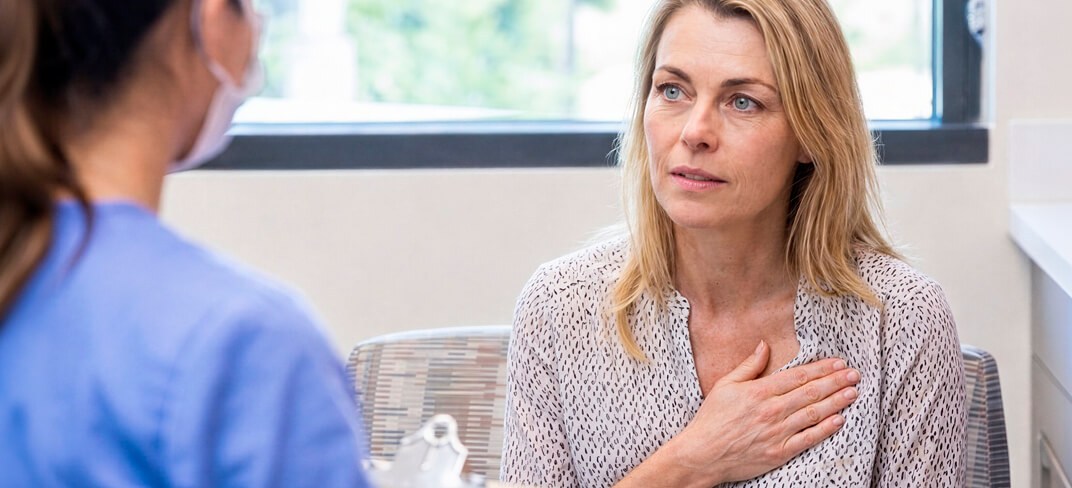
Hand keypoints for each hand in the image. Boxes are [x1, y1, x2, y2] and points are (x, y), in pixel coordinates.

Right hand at [668, 340, 859, 485]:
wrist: (702, 454)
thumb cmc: (711, 419)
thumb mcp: (725, 385)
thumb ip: (748, 366)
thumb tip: (764, 346)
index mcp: (758, 391)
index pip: (797, 376)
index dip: (821, 368)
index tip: (838, 363)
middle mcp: (771, 409)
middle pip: (810, 392)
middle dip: (835, 381)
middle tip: (854, 374)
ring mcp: (777, 432)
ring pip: (813, 413)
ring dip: (836, 402)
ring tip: (852, 392)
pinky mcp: (779, 452)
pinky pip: (808, 439)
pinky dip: (825, 429)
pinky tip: (839, 420)